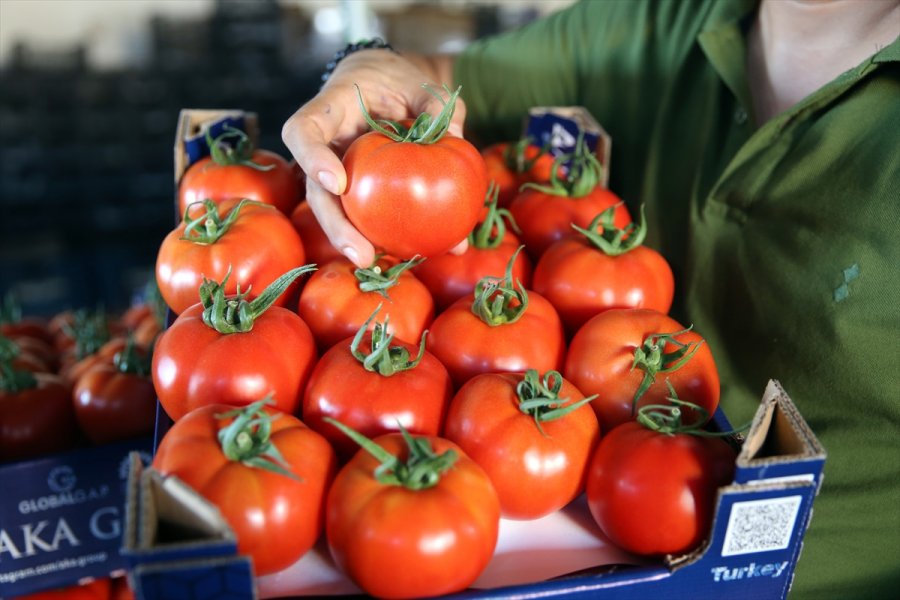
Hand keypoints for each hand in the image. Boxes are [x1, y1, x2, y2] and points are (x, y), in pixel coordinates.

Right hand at [282, 50, 466, 266]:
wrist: (387, 86)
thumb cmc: (401, 82)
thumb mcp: (424, 86)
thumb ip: (438, 108)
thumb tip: (453, 142)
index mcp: (332, 109)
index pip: (303, 131)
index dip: (312, 158)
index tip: (336, 184)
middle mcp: (326, 144)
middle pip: (314, 188)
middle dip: (334, 224)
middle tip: (361, 252)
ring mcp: (335, 168)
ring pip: (334, 210)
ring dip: (352, 240)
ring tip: (376, 263)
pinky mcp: (354, 190)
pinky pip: (363, 215)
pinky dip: (385, 234)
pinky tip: (416, 254)